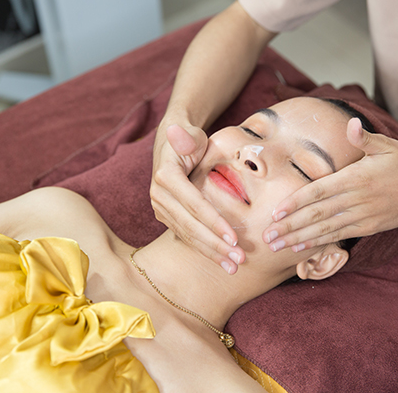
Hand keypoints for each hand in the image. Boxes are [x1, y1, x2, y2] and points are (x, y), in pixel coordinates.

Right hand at [150, 120, 244, 273]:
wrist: (173, 145)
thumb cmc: (190, 138)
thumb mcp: (191, 134)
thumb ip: (186, 137)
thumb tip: (175, 130)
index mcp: (166, 176)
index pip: (194, 204)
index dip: (214, 222)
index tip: (234, 237)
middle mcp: (159, 195)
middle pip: (190, 226)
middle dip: (216, 245)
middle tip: (239, 259)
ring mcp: (161, 208)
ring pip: (188, 236)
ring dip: (212, 253)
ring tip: (233, 266)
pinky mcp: (167, 217)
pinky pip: (187, 236)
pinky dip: (205, 249)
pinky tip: (222, 260)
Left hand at [262, 117, 397, 251]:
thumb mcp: (388, 145)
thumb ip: (365, 138)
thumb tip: (351, 124)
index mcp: (356, 177)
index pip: (319, 191)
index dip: (296, 203)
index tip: (276, 212)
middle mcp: (357, 199)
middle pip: (316, 215)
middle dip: (290, 226)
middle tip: (266, 236)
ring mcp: (362, 216)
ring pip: (325, 229)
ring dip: (299, 239)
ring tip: (276, 246)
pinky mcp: (367, 227)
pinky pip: (338, 236)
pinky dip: (319, 242)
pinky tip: (301, 248)